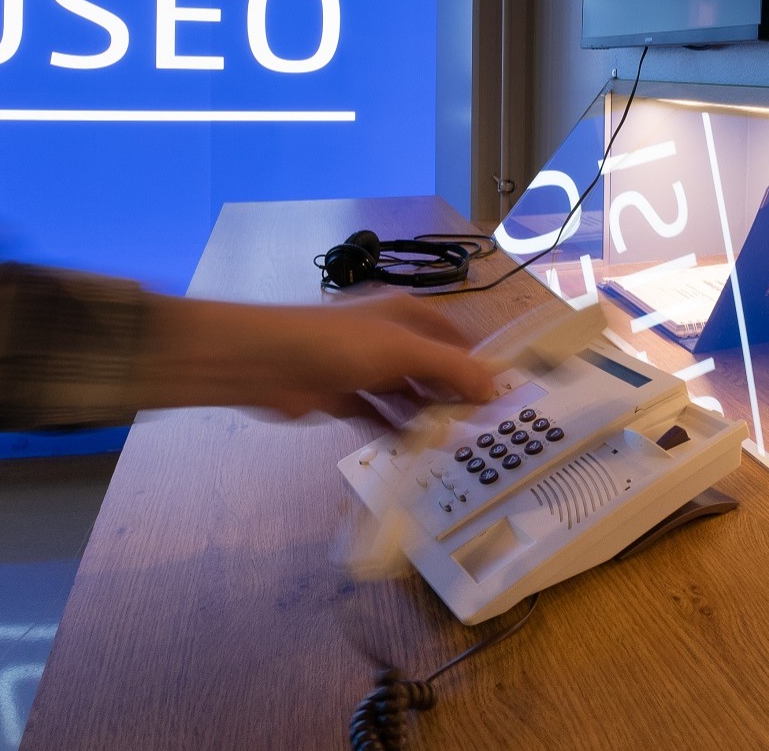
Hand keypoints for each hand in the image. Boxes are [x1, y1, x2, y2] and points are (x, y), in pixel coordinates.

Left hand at [133, 291, 495, 417]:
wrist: (266, 362)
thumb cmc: (339, 344)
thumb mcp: (404, 351)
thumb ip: (451, 369)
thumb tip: (494, 388)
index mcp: (408, 317)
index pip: (456, 342)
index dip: (478, 368)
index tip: (502, 402)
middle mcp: (390, 340)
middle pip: (434, 371)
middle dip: (455, 398)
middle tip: (483, 432)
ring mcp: (366, 371)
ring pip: (409, 397)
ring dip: (428, 419)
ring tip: (455, 447)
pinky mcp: (345, 399)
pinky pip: (381, 418)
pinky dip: (398, 433)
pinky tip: (416, 452)